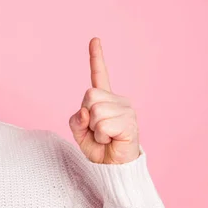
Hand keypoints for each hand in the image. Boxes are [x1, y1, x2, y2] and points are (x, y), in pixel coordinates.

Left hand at [68, 38, 139, 163]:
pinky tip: (111, 140)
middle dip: (87, 116)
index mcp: (105, 99)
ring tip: (105, 137)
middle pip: (89, 95)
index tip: (94, 39)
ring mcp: (126, 110)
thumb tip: (86, 111)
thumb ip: (77, 119)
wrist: (115, 168)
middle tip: (97, 131)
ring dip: (94, 129)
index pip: (100, 75)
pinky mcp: (130, 122)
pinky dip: (101, 136)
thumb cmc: (99, 148)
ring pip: (95, 111)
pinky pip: (103, 124)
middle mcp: (118, 100)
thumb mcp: (80, 132)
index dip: (96, 57)